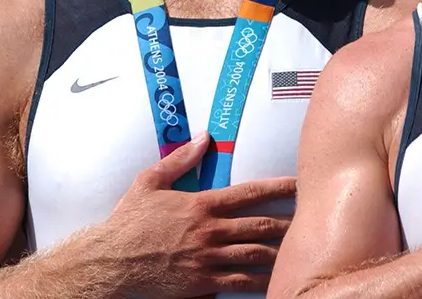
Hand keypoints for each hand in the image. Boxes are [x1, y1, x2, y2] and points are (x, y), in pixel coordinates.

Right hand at [101, 132, 295, 297]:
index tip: (299, 185)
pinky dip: (262, 281)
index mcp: (201, 204)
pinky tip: (276, 280)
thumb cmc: (128, 221)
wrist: (112, 261)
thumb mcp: (149, 181)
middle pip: (262, 225)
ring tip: (300, 249)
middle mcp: (211, 231)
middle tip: (310, 218)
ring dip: (281, 251)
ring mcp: (209, 259)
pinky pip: (241, 283)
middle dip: (289, 222)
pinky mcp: (204, 283)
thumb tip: (203, 137)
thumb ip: (179, 159)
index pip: (250, 193)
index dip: (279, 188)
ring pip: (257, 255)